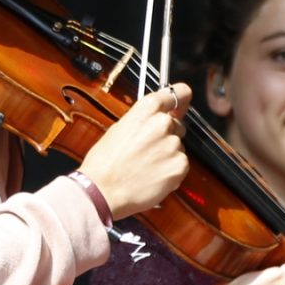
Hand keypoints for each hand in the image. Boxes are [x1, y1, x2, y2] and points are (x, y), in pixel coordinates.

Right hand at [78, 82, 192, 220]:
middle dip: (167, 135)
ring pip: (178, 146)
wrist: (102, 190)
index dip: (181, 101)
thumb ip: (143, 120)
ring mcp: (174, 144)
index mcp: (147, 109)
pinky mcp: (180, 165)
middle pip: (177, 124)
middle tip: (148, 150)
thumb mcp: (119, 128)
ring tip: (145, 166)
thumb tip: (155, 120)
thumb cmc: (104, 163)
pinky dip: (171, 171)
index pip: (178, 93)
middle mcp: (163, 123)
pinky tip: (152, 176)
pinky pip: (181, 164)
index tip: (180, 106)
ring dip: (167, 155)